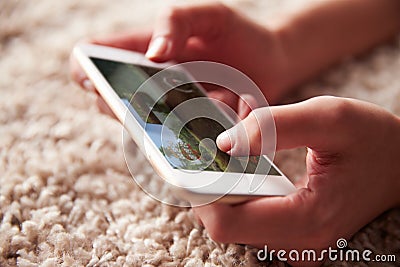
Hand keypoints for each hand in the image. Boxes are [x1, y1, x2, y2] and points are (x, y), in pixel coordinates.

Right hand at [70, 2, 291, 115]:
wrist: (273, 63)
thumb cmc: (238, 34)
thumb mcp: (209, 15)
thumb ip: (176, 22)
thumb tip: (152, 55)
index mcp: (145, 49)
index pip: (98, 57)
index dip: (85, 69)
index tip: (91, 80)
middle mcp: (151, 83)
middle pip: (114, 102)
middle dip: (128, 107)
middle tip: (159, 101)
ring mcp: (169, 109)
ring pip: (148, 126)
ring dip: (170, 119)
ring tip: (212, 98)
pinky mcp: (191, 130)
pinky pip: (180, 140)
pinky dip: (197, 132)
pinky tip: (222, 113)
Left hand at [194, 96, 399, 264]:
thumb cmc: (373, 139)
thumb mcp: (330, 117)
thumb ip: (275, 127)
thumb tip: (224, 144)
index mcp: (308, 219)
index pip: (227, 224)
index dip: (199, 193)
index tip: (188, 160)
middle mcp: (300, 242)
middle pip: (225, 224)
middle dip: (207, 184)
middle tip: (203, 145)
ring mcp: (296, 241)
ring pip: (234, 221)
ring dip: (220, 185)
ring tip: (223, 149)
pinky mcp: (293, 232)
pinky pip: (249, 217)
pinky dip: (237, 190)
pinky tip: (239, 163)